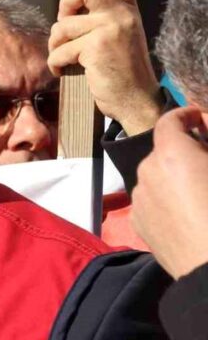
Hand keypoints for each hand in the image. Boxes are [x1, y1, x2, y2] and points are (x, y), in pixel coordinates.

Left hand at [48, 0, 162, 135]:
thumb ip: (101, 19)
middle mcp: (122, 15)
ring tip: (63, 57)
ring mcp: (110, 29)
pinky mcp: (96, 47)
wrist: (135, 101)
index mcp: (128, 11)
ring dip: (54, 45)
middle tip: (63, 27)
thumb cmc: (119, 73)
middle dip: (64, 5)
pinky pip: (59, 50)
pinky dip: (55, 63)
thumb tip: (67, 8)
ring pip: (63, 26)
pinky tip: (63, 71)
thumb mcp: (118, 39)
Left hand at [132, 107, 207, 277]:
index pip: (170, 121)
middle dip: (185, 150)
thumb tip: (206, 127)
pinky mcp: (138, 224)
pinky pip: (152, 201)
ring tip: (200, 191)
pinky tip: (188, 214)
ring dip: (174, 176)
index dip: (187, 115)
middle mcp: (146, 173)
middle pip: (163, 151)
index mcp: (171, 155)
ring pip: (156, 177)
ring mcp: (139, 201)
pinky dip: (166, 198)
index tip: (201, 119)